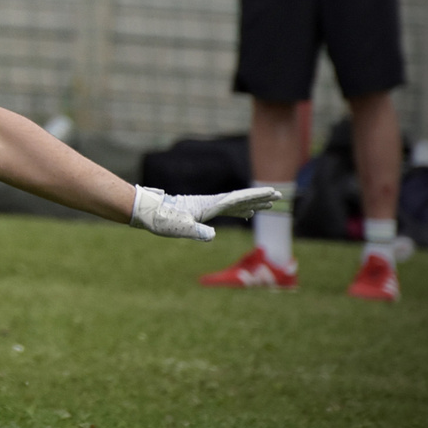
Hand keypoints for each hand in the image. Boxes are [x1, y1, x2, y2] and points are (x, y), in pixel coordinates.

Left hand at [129, 185, 279, 240]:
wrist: (147, 212)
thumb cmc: (162, 220)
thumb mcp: (180, 228)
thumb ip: (197, 231)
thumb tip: (212, 235)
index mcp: (209, 206)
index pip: (237, 199)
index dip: (256, 196)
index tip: (272, 192)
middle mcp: (210, 203)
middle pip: (241, 198)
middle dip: (260, 197)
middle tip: (280, 195)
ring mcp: (207, 206)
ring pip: (235, 203)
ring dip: (253, 203)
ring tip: (269, 205)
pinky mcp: (202, 211)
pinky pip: (227, 209)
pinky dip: (240, 210)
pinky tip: (246, 214)